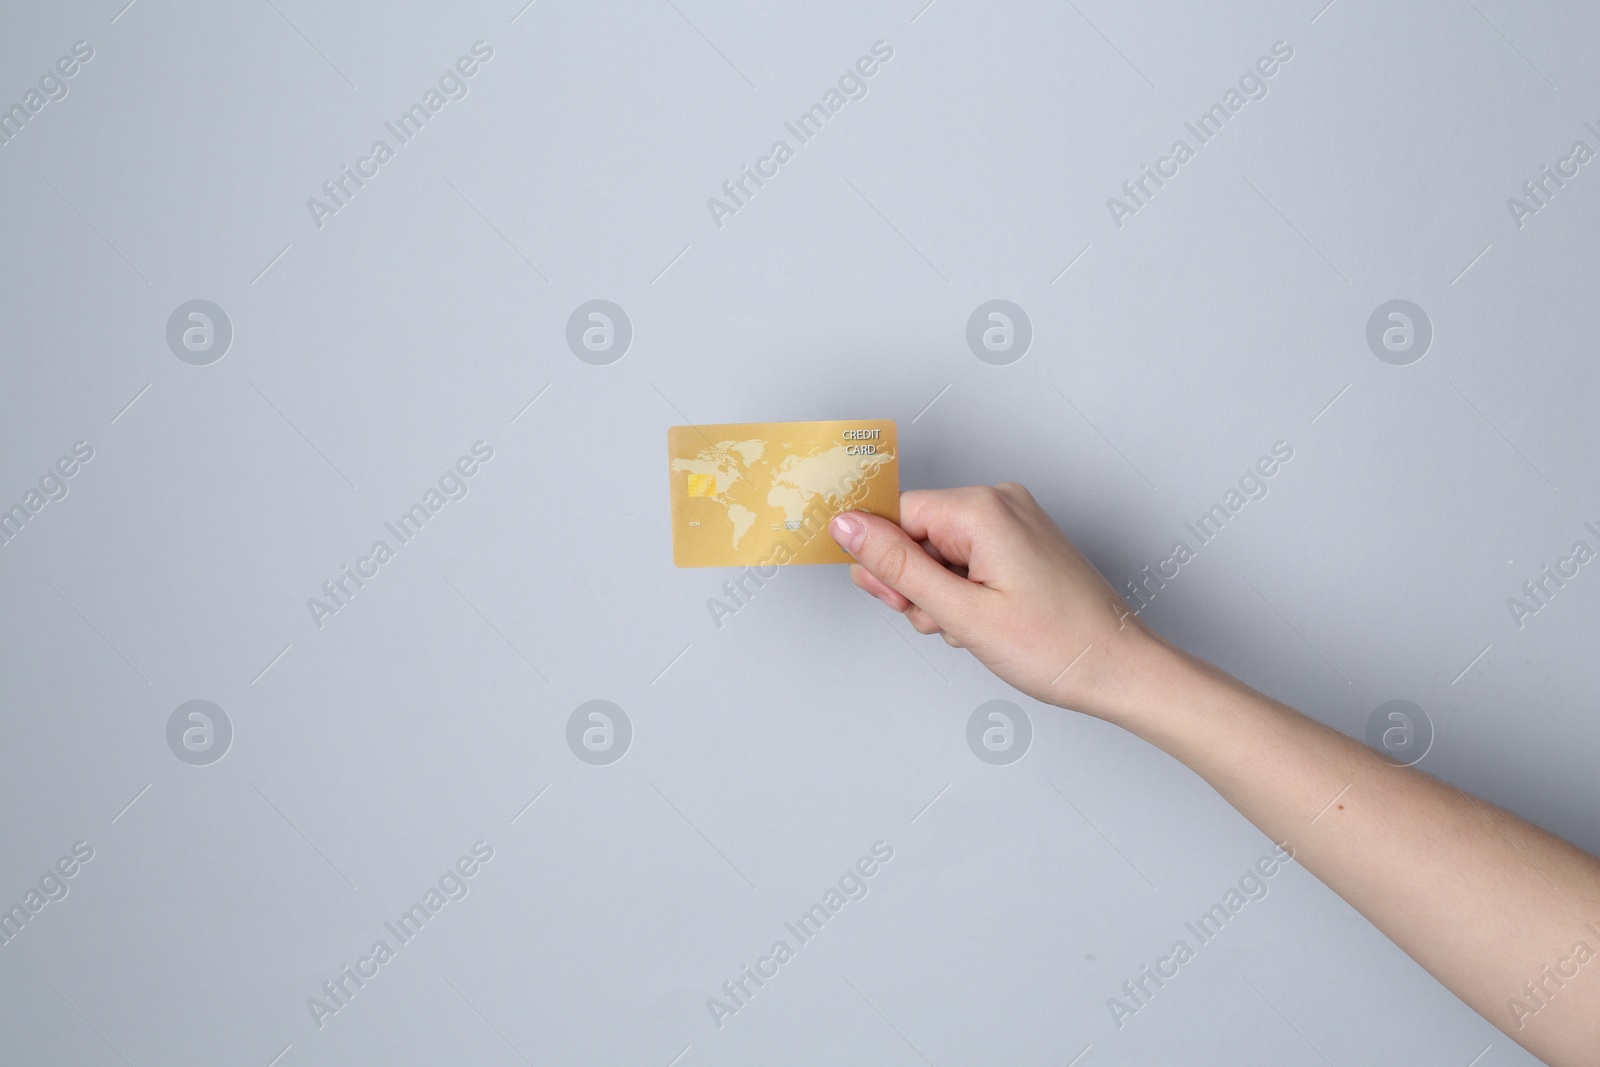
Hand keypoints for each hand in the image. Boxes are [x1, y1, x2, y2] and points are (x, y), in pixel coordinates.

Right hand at [830, 484, 1164, 720]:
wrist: (1121, 668)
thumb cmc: (1057, 646)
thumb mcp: (960, 612)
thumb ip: (897, 567)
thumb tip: (846, 526)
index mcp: (982, 509)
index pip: (896, 515)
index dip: (885, 562)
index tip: (896, 601)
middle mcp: (1000, 502)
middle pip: (916, 533)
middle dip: (915, 583)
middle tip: (940, 622)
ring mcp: (1015, 521)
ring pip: (939, 551)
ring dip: (940, 595)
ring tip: (970, 628)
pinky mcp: (1022, 543)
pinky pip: (968, 558)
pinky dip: (964, 592)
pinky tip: (985, 621)